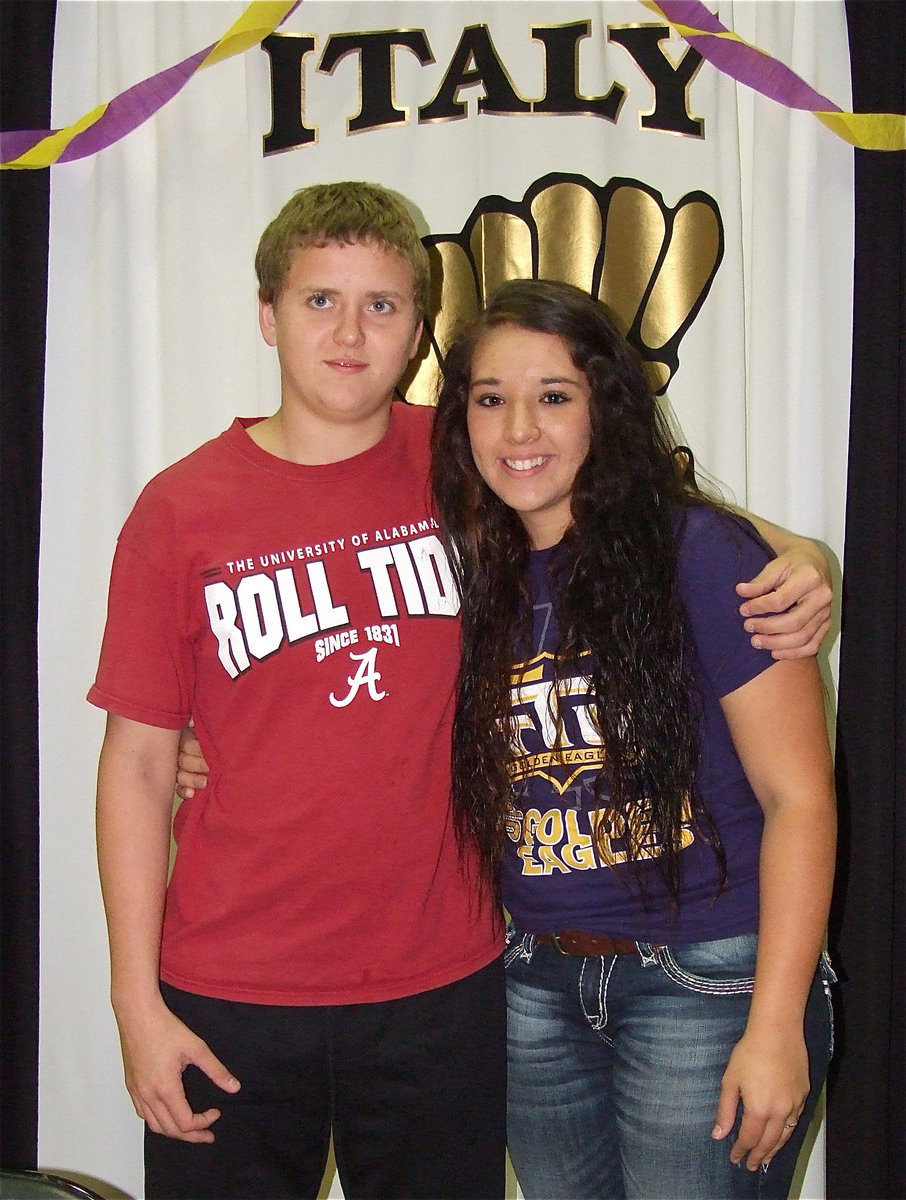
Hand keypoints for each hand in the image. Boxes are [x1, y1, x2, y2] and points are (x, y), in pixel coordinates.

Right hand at [116, 995, 239, 1141]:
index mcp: (165, 1089)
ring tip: (190, 1128)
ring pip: (154, 1125)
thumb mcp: (196, 1048)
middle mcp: (148, 1096)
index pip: (185, 1123)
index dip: (204, 1123)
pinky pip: (143, 1113)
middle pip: (170, 1130)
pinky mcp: (131, 1085)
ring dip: (173, 1131)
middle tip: (208, 1134)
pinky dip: (158, 1120)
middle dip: (191, 1135)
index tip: (217, 1111)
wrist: (137, 1014)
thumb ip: (216, 1070)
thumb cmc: (166, 1028)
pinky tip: (168, 1112)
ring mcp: (136, 1092)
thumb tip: (235, 1088)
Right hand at [176, 723, 208, 799]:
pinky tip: (191, 794)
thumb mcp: (204, 725)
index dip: (198, 749)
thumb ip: (196, 722)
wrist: (222, 747)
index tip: (211, 752)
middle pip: (184, 761)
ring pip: (181, 776)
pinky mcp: (183, 783)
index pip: (187, 744)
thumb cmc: (214, 733)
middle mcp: (179, 753)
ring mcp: (180, 769)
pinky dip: (184, 792)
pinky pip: (179, 789)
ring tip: (205, 783)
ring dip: (193, 780)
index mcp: (184, 737)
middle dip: (199, 765)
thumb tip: (192, 721)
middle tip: (212, 768)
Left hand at [711, 1031, 808, 1170]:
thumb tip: (718, 1134)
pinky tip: (782, 1134)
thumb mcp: (730, 1080)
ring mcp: (795, 1105)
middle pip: (769, 1142)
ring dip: (775, 1149)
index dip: (741, 1150)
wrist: (778, 1032)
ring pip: (785, 1135)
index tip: (734, 1158)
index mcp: (759, 1110)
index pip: (750, 1139)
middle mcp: (780, 1112)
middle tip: (751, 1165)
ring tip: (766, 1158)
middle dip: (759, 1156)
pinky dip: (787, 1133)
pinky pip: (795, 1121)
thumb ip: (725, 1110)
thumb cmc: (750, 1052)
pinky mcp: (804, 1095)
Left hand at [736, 543, 831, 659]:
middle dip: (767, 628)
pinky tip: (775, 653)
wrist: (814, 563)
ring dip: (777, 644)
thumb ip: (759, 582)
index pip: (781, 600)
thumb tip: (741, 591)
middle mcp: (822, 597)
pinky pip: (813, 645)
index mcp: (810, 579)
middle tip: (748, 627)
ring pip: (803, 638)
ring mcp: (827, 613)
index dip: (759, 607)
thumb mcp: (775, 566)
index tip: (743, 609)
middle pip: (793, 622)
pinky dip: (794, 653)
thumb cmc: (793, 564)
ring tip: (757, 641)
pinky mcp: (827, 624)